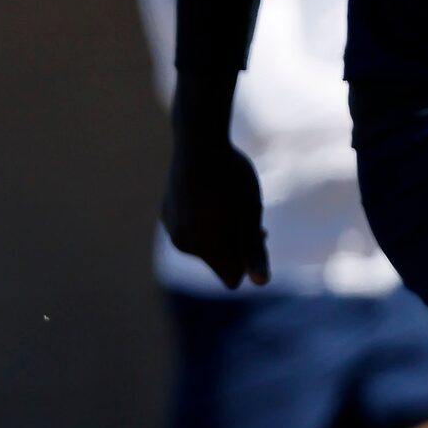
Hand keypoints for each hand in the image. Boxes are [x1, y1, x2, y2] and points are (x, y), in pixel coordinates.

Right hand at [164, 130, 269, 288]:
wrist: (199, 144)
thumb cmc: (231, 181)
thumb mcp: (250, 217)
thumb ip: (254, 253)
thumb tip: (261, 284)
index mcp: (205, 249)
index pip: (232, 278)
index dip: (249, 260)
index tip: (256, 232)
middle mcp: (183, 244)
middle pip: (218, 261)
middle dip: (235, 244)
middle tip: (249, 213)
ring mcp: (172, 228)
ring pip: (204, 244)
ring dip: (220, 230)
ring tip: (228, 201)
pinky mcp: (166, 212)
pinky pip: (190, 227)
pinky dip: (202, 218)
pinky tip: (209, 193)